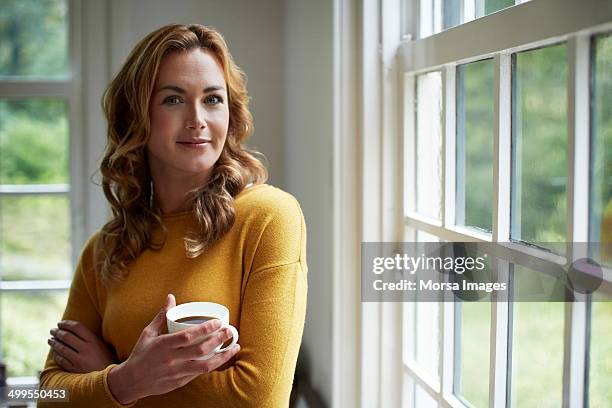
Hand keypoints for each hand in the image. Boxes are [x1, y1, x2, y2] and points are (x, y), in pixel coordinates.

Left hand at [49, 320, 116, 372]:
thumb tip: (74, 330)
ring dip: (54, 343)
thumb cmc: (107, 360)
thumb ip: (90, 338)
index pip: (77, 327)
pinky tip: (55, 352)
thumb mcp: (102, 346)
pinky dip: (56, 355)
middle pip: (67, 336)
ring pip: (61, 348)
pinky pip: (61, 360)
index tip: (60, 323)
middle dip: (57, 332)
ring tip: (50, 339)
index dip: (67, 323)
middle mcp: (86, 349)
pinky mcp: (74, 370)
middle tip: (52, 330)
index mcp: (94, 341)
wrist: (110, 378)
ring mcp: (79, 360)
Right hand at [107, 294, 239, 404]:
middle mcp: (171, 359)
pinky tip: (221, 358)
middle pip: (200, 350)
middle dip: (218, 340)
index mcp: (163, 345)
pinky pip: (199, 374)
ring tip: (234, 347)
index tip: (218, 322)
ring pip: (204, 366)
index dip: (205, 329)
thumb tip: (171, 297)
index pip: (188, 336)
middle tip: (230, 331)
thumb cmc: (141, 354)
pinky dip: (212, 366)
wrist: (131, 381)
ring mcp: (176, 373)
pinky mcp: (180, 382)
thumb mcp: (148, 333)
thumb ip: (162, 315)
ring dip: (222, 356)